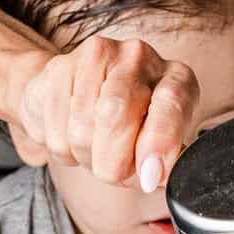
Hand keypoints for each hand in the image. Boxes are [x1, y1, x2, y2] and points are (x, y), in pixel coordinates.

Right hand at [4, 36, 199, 189]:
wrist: (85, 94)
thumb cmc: (134, 125)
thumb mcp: (163, 144)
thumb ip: (164, 162)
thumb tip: (153, 177)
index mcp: (176, 76)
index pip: (170, 103)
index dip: (159, 143)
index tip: (149, 177)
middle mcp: (138, 57)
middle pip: (115, 115)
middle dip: (113, 162)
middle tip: (116, 175)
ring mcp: (97, 55)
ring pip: (82, 129)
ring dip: (88, 159)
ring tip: (98, 155)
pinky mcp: (60, 67)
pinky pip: (57, 130)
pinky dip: (66, 151)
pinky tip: (76, 140)